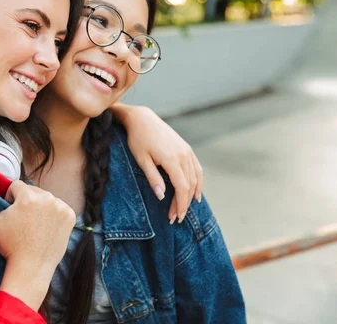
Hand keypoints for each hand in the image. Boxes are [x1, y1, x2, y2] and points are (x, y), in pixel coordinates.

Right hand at [0, 180, 75, 309]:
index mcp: (27, 196)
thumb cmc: (10, 246)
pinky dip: (53, 214)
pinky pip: (59, 207)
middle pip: (32, 191)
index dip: (10, 199)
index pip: (16, 186)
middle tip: (22, 221)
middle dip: (26, 201)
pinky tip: (46, 227)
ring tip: (34, 225)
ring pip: (46, 198)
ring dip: (40, 206)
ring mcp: (60, 206)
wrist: (31, 268)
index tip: (11, 214)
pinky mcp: (70, 215)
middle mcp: (47, 197)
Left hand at [116, 104, 202, 223]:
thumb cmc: (138, 139)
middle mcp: (183, 155)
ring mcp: (187, 151)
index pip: (182, 187)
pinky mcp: (187, 148)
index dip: (180, 204)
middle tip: (175, 217)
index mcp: (172, 159)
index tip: (175, 217)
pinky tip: (196, 193)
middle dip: (184, 203)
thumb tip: (162, 197)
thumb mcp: (142, 160)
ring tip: (184, 209)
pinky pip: (197, 168)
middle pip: (189, 185)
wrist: (142, 119)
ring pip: (195, 178)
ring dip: (191, 195)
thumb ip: (153, 178)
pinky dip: (198, 182)